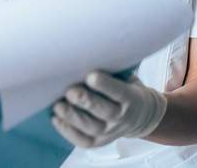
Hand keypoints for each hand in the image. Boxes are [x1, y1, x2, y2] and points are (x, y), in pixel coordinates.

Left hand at [51, 70, 166, 147]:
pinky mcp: (100, 141)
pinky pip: (84, 141)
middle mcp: (122, 117)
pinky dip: (68, 132)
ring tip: (57, 106)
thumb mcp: (126, 76)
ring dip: (73, 117)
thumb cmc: (124, 86)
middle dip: (86, 101)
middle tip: (70, 91)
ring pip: (92, 129)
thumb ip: (111, 70)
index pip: (119, 92)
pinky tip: (56, 119)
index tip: (90, 76)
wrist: (140, 114)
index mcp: (131, 98)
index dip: (105, 85)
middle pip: (105, 112)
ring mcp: (111, 132)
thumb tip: (83, 54)